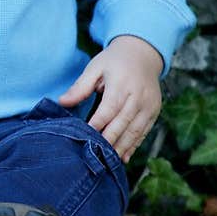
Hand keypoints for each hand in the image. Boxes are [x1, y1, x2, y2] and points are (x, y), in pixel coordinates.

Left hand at [57, 35, 162, 163]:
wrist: (143, 53)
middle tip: (95, 156)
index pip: (109, 109)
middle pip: (122, 124)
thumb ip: (80, 86)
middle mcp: (138, 96)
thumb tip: (62, 102)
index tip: (85, 139)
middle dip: (108, 141)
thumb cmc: (115, 61)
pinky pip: (144, 132)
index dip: (97, 125)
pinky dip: (134, 146)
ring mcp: (149, 105)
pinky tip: (123, 157)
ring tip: (108, 162)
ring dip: (121, 148)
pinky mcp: (154, 111)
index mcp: (122, 84)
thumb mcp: (96, 67)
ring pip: (134, 131)